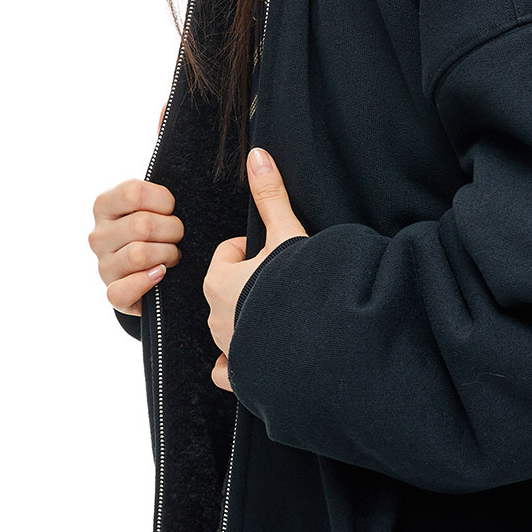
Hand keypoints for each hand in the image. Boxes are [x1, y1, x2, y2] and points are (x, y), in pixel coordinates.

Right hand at [88, 179, 183, 314]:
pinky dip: (146, 282)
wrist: (153, 270)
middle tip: (178, 236)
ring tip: (172, 254)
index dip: (163, 200)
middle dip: (173, 230)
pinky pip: (122, 291)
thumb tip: (181, 190)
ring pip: (139, 254)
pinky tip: (160, 273)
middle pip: (142, 225)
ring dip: (167, 254)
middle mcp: (98, 235)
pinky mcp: (113, 293)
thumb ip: (158, 196)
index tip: (172, 208)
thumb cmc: (159, 229)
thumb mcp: (153, 205)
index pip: (133, 192)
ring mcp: (104, 266)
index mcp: (104, 206)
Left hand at [204, 148, 307, 390]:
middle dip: (250, 284)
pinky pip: (228, 371)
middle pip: (227, 289)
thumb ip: (271, 196)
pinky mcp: (241, 376)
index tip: (278, 253)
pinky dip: (238, 365)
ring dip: (248, 319)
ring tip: (283, 314)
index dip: (253, 250)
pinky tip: (257, 360)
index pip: (227, 254)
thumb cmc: (299, 287)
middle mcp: (214, 315)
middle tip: (284, 281)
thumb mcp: (287, 233)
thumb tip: (256, 155)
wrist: (318, 344)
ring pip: (229, 326)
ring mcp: (227, 348)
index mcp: (219, 280)